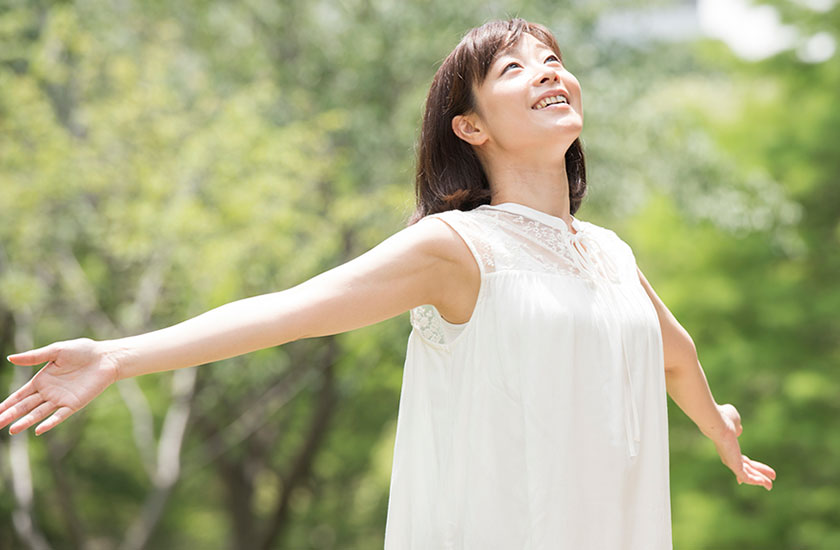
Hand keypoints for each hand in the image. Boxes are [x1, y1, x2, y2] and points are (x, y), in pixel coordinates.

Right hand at [0, 338, 119, 434]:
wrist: (106, 357)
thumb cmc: (82, 351)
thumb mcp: (56, 351)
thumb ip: (34, 357)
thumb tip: (10, 358)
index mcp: (41, 380)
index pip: (19, 395)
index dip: (6, 404)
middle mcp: (48, 392)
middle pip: (25, 407)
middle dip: (10, 415)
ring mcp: (61, 399)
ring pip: (38, 413)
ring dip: (25, 421)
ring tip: (12, 430)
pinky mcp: (74, 404)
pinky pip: (60, 416)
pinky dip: (49, 423)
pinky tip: (38, 430)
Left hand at [711, 403, 775, 489]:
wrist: (717, 423)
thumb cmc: (723, 418)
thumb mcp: (734, 420)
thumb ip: (736, 425)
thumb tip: (738, 428)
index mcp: (728, 447)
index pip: (738, 459)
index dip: (747, 465)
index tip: (751, 470)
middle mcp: (728, 456)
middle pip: (746, 468)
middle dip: (759, 473)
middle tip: (771, 479)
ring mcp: (731, 462)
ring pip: (747, 476)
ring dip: (760, 480)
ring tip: (770, 486)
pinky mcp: (734, 465)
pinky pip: (746, 477)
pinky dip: (756, 481)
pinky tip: (765, 483)